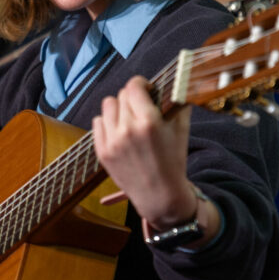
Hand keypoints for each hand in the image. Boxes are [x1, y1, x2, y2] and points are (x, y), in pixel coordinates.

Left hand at [91, 76, 195, 227]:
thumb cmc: (173, 162)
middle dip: (132, 98)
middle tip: (141, 108)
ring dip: (118, 108)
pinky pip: (97, 122)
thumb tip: (175, 86)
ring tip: (128, 118)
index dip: (141, 84)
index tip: (146, 89)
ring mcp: (111, 142)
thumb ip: (177, 105)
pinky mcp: (101, 152)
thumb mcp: (181, 131)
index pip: (134, 87)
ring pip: (107, 106)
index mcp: (148, 122)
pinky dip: (107, 122)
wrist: (159, 196)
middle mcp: (127, 130)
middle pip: (122, 95)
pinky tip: (118, 130)